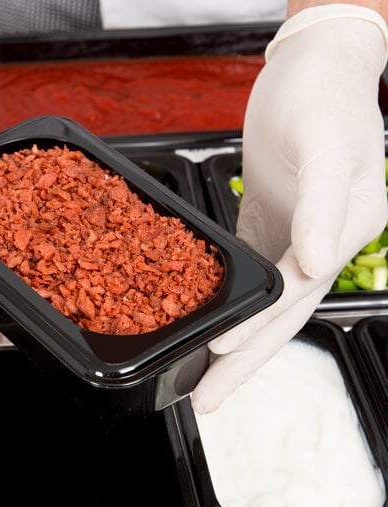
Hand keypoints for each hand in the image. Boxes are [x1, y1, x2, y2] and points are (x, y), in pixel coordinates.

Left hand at [192, 5, 387, 412]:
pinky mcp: (271, 220)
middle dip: (241, 360)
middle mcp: (319, 243)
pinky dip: (230, 297)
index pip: (294, 298)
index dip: (256, 329)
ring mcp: (295, 235)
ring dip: (234, 338)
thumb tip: (315, 263)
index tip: (218, 355)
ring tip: (204, 370)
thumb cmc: (324, 96)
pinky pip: (249, 268)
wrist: (312, 68)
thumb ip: (324, 205)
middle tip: (207, 397)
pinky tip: (211, 315)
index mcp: (342, 232)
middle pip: (277, 317)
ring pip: (262, 302)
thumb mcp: (328, 145)